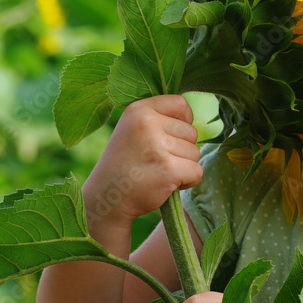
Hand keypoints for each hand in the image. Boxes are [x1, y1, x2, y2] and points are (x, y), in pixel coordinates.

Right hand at [82, 95, 201, 230]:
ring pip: (195, 152)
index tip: (170, 136)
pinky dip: (188, 181)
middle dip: (182, 149)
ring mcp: (158, 146)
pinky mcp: (168, 169)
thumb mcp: (133, 129)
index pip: (180, 104)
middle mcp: (147, 123)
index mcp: (138, 110)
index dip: (183, 121)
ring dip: (183, 166)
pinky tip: (166, 184)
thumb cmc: (125, 163)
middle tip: (156, 161)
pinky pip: (197, 171)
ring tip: (157, 171)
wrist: (106, 199)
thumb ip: (158, 118)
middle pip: (191, 132)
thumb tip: (189, 115)